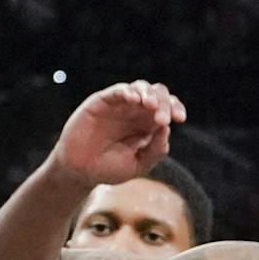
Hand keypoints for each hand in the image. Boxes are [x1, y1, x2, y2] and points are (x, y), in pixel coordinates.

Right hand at [47, 80, 186, 187]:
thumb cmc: (108, 169)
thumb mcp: (138, 165)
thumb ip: (156, 150)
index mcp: (147, 124)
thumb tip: (167, 128)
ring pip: (140, 87)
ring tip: (150, 106)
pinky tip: (133, 99)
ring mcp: (118, 105)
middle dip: (164, 103)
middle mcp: (135, 111)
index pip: (167, 106)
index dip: (176, 107)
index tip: (179, 119)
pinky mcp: (101, 102)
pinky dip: (127, 91)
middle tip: (162, 119)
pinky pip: (117, 91)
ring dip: (148, 94)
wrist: (80, 172)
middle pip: (157, 94)